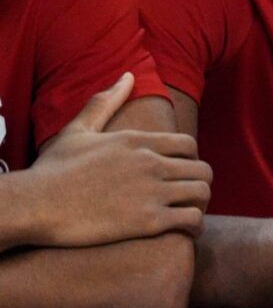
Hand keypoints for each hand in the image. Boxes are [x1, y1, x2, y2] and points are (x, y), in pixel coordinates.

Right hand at [20, 73, 210, 246]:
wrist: (35, 204)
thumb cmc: (53, 169)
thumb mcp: (78, 130)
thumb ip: (105, 103)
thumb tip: (128, 75)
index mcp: (137, 140)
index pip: (189, 145)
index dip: (190, 160)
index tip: (179, 172)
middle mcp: (150, 162)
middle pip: (203, 170)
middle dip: (198, 183)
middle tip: (186, 195)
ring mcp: (152, 191)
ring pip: (202, 193)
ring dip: (200, 204)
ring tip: (187, 213)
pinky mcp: (148, 221)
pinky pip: (192, 220)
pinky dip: (195, 227)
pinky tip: (185, 232)